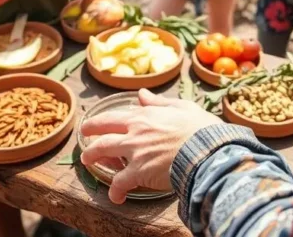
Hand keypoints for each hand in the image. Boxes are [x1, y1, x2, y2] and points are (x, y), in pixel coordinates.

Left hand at [79, 89, 221, 203]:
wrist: (208, 151)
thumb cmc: (201, 129)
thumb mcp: (182, 107)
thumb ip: (159, 102)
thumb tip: (142, 94)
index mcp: (145, 116)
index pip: (115, 116)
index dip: (101, 120)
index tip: (95, 123)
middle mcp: (135, 131)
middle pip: (103, 131)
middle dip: (90, 133)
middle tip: (84, 138)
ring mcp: (135, 151)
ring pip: (103, 152)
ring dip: (92, 157)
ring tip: (87, 162)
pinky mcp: (139, 172)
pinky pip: (119, 182)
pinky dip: (115, 191)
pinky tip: (116, 196)